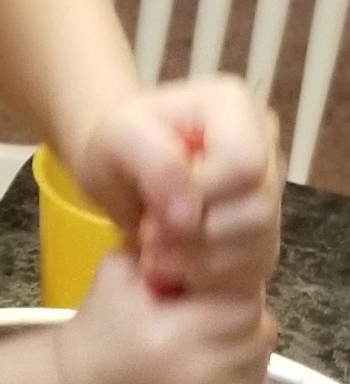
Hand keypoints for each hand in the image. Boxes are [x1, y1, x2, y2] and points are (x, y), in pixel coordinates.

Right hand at [52, 253, 276, 383]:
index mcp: (172, 333)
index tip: (210, 288)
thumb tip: (198, 234)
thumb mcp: (116, 274)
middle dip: (238, 317)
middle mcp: (200, 374)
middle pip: (258, 332)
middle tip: (210, 313)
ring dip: (241, 347)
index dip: (231, 288)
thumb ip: (158, 249)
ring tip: (208, 341)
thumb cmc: (98, 330)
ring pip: (260, 362)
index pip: (242, 300)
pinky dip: (243, 379)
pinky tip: (211, 370)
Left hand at [74, 77, 283, 294]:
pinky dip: (207, 275)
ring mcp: (268, 192)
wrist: (116, 169)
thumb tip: (188, 215)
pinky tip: (172, 263)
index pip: (245, 163)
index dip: (204, 195)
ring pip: (260, 242)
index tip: (156, 209)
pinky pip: (252, 267)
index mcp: (236, 109)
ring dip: (199, 258)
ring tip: (154, 251)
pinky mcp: (262, 232)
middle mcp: (265, 147)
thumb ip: (155, 164)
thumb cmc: (115, 143)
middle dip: (196, 232)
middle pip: (258, 208)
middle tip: (148, 237)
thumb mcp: (119, 137)